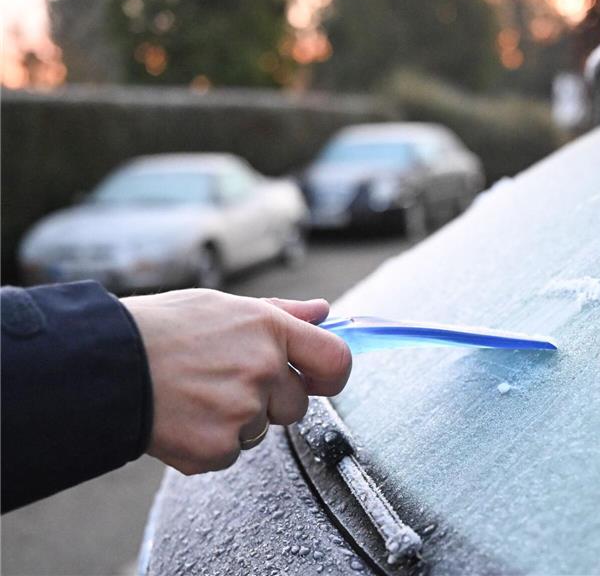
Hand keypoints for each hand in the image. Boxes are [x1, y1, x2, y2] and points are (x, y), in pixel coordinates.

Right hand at [120, 289, 350, 474]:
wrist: (104, 364)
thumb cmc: (160, 329)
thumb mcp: (223, 306)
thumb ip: (280, 313)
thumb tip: (321, 312)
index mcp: (270, 329)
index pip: (336, 360)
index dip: (332, 375)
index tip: (319, 380)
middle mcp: (263, 369)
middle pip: (297, 404)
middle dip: (271, 400)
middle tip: (225, 382)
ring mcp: (242, 411)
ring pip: (261, 429)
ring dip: (237, 421)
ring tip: (195, 395)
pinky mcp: (217, 447)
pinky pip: (231, 452)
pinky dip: (210, 443)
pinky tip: (184, 417)